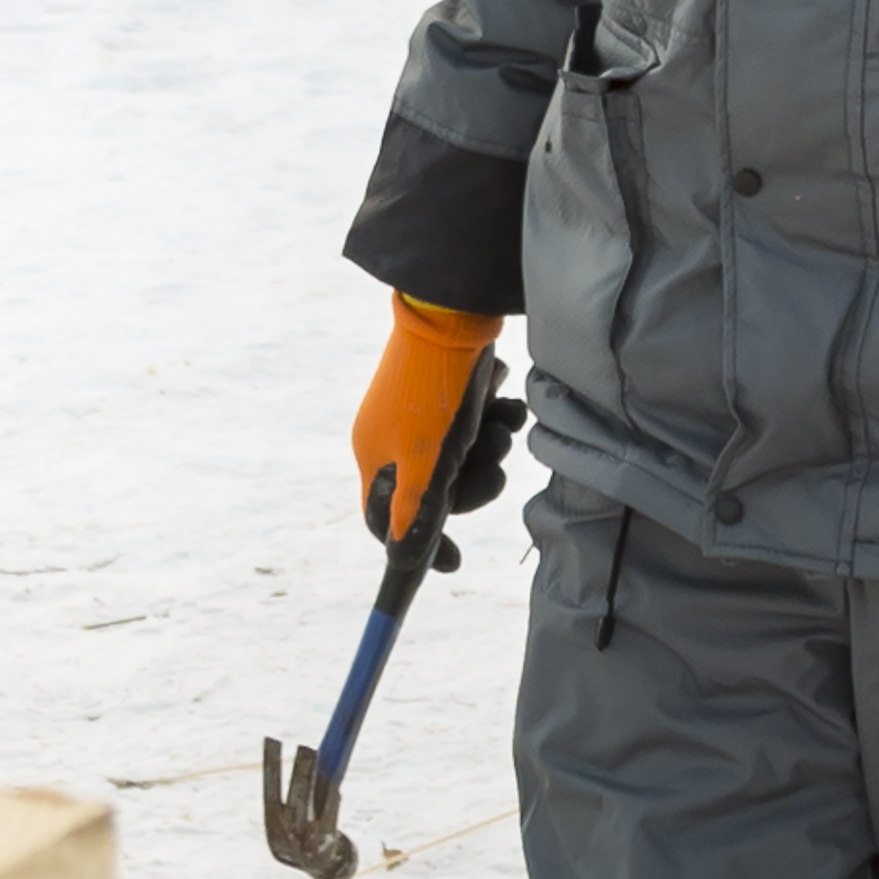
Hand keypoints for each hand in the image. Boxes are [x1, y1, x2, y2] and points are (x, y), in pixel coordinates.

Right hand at [351, 292, 519, 546]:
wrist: (452, 315)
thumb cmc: (436, 395)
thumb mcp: (427, 464)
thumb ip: (415, 515)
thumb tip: (401, 562)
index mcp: (375, 457)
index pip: (385, 520)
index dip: (418, 546)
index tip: (454, 562)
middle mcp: (392, 438)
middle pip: (434, 490)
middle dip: (473, 483)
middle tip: (495, 467)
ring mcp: (418, 415)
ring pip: (461, 458)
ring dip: (490, 447)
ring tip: (503, 422)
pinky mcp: (445, 394)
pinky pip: (472, 426)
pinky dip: (493, 421)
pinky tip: (504, 403)